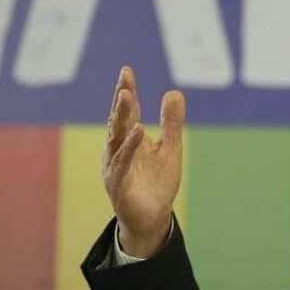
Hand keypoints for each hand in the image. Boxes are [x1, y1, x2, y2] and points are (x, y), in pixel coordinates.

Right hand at [102, 65, 184, 257]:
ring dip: (120, 117)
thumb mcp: (170, 148)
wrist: (152, 218)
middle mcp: (117, 150)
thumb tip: (174, 91)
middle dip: (121, 100)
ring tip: (126, 97)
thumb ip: (172, 123)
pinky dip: (129, 147)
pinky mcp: (118, 185)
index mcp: (129, 140)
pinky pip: (123, 163)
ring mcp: (115, 167)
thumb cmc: (157, 183)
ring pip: (116, 138)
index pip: (127, 112)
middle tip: (124, 80)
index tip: (126, 70)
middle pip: (118, 120)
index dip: (126, 91)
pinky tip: (137, 131)